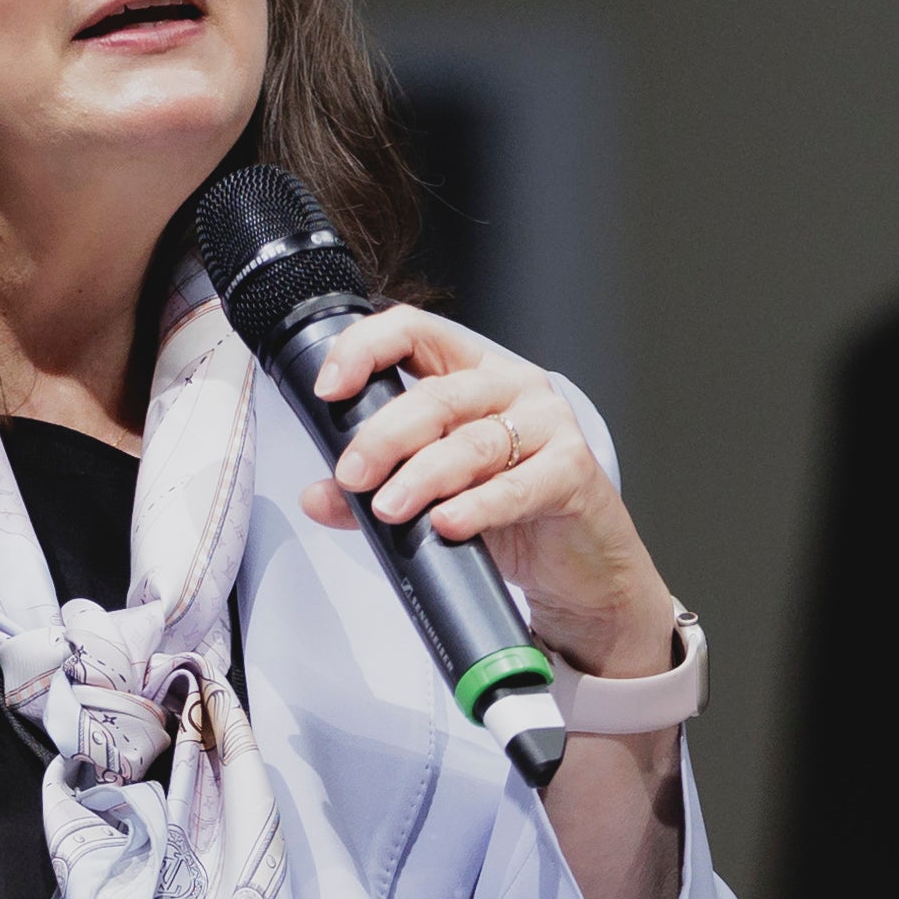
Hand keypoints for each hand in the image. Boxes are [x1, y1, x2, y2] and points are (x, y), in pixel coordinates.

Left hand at [293, 305, 681, 680]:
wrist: (579, 565)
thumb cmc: (513, 515)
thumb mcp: (434, 496)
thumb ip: (378, 489)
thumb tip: (319, 497)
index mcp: (472, 373)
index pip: (414, 333)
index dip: (366, 350)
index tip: (330, 389)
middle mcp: (512, 387)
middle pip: (438, 395)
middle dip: (385, 436)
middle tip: (353, 475)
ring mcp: (548, 425)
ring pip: (473, 442)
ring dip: (423, 476)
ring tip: (389, 509)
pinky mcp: (574, 470)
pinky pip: (517, 485)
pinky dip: (478, 506)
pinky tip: (447, 524)